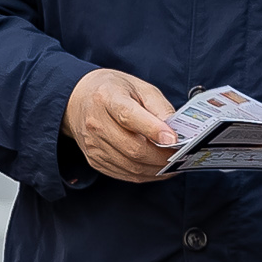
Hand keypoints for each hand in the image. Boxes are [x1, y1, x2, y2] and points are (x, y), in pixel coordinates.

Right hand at [63, 69, 178, 183]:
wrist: (78, 100)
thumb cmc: (114, 90)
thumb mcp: (139, 87)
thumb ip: (159, 106)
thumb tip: (177, 130)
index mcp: (107, 98)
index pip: (129, 117)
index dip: (153, 130)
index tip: (174, 139)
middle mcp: (95, 123)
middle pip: (133, 148)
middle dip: (162, 156)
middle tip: (182, 156)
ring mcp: (93, 144)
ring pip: (131, 166)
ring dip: (157, 169)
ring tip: (175, 164)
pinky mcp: (94, 159)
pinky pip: (125, 174)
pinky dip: (146, 174)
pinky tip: (158, 168)